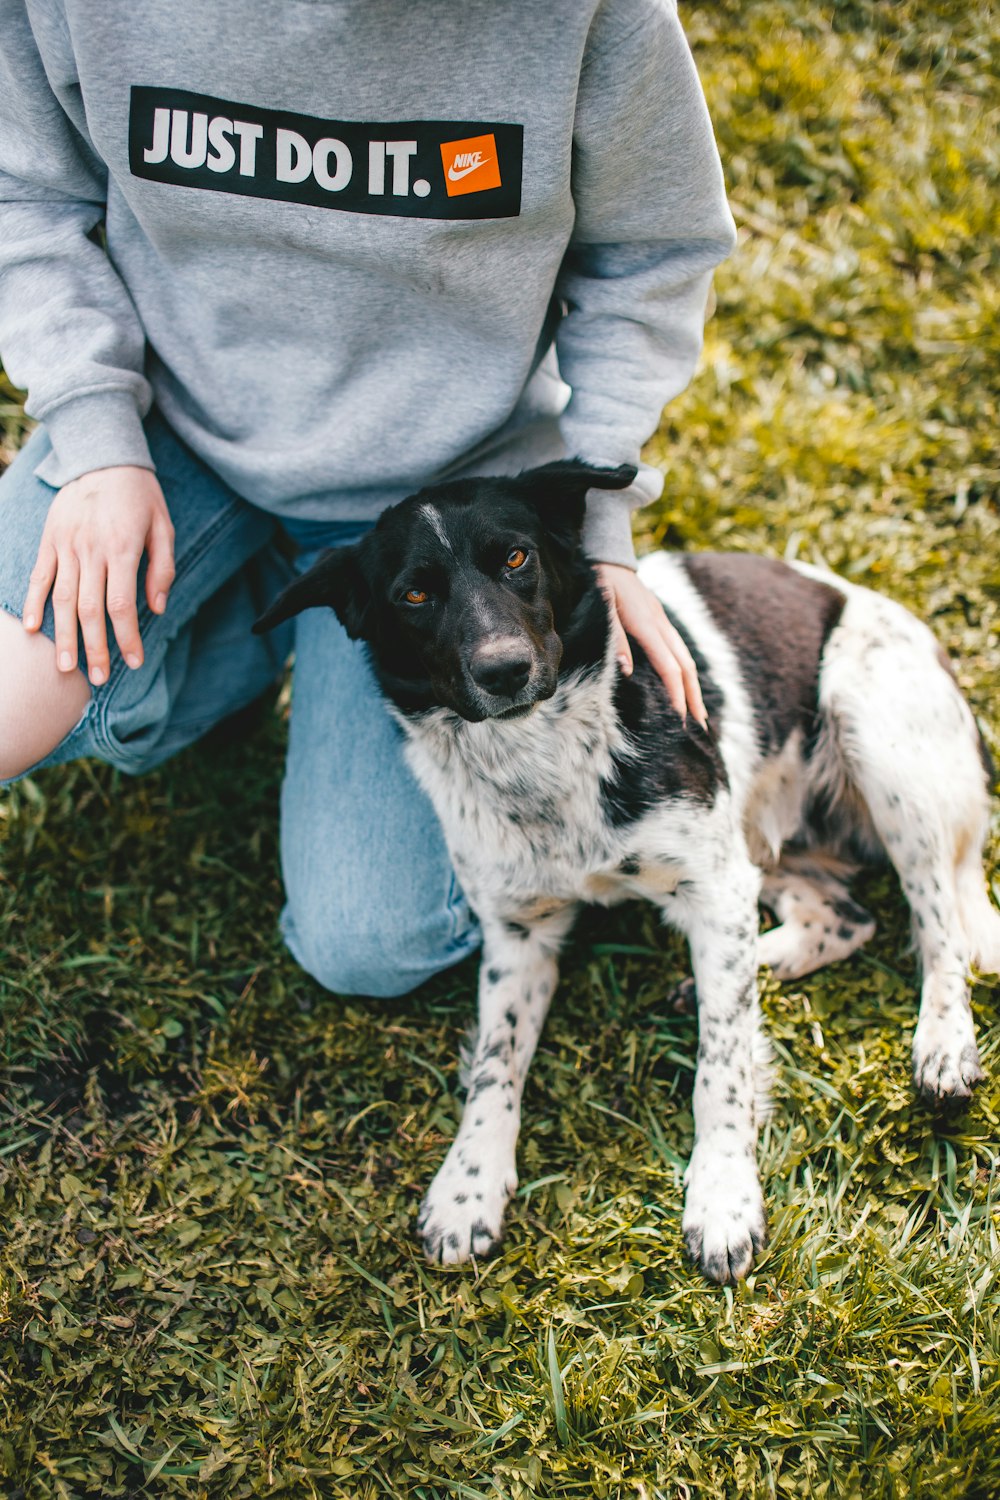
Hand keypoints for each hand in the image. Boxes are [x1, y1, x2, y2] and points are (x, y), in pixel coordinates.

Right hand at [22, 466, 174, 686]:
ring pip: (62, 599)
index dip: (127, 637)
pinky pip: (39, 575)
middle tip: (99, 679)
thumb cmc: (140, 495)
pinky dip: (34, 603)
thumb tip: (158, 609)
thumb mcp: (164, 527)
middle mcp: (91, 549)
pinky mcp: (49, 539)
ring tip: (65, 667)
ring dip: (64, 636)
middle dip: (95, 648)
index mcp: (123, 548)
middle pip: (90, 609)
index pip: (122, 605)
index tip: (134, 661)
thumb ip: (163, 569)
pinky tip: (33, 629)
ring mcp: (66, 545)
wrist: (104, 456)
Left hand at [594, 561, 706, 727]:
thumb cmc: (602, 586)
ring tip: (699, 711)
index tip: (680, 716)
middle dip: (694, 695)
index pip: (669, 666)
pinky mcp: (661, 621)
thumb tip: (628, 671)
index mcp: (647, 625)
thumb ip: (615, 640)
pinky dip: (685, 672)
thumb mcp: (602, 611)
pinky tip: (685, 685)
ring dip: (694, 686)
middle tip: (701, 724)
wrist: (609, 560)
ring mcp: (663, 622)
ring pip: (686, 657)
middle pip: (686, 665)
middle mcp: (661, 624)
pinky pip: (679, 650)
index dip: (676, 692)